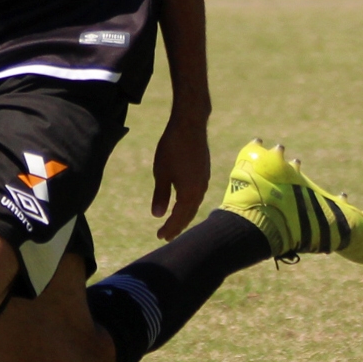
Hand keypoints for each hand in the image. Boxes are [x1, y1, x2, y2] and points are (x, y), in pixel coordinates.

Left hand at [150, 103, 210, 240]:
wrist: (190, 124)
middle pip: (189, 214)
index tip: (160, 236)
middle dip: (178, 225)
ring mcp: (205, 179)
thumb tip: (157, 215)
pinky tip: (184, 201)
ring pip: (195, 204)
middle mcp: (201, 189)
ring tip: (175, 222)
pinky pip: (198, 194)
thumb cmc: (172, 148)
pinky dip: (190, 203)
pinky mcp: (204, 171)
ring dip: (184, 215)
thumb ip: (160, 196)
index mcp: (190, 193)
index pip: (179, 217)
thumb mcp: (161, 173)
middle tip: (167, 235)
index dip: (170, 228)